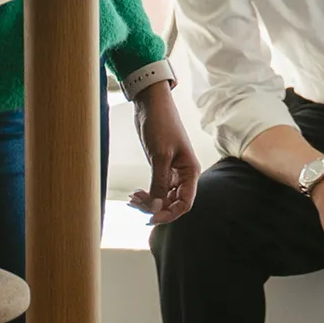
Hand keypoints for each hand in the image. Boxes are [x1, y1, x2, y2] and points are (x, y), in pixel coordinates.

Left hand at [128, 83, 199, 224]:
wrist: (151, 105)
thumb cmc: (162, 125)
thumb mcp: (160, 155)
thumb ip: (159, 183)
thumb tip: (156, 209)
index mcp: (190, 171)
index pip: (185, 203)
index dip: (170, 214)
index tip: (152, 217)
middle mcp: (183, 174)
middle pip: (172, 203)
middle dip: (155, 207)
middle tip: (136, 204)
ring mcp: (171, 172)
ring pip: (162, 198)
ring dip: (148, 202)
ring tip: (133, 198)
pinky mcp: (160, 168)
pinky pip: (155, 189)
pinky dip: (146, 194)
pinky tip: (135, 193)